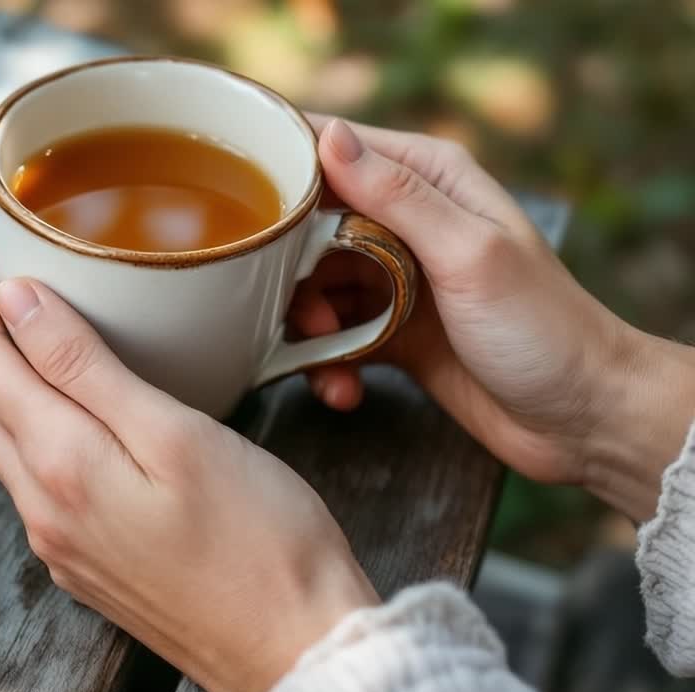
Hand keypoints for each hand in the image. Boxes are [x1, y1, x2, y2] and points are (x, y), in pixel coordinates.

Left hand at [0, 235, 376, 691]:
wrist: (298, 649)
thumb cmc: (262, 543)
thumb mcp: (175, 435)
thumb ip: (85, 369)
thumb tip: (14, 302)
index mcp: (59, 466)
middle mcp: (41, 508)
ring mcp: (59, 541)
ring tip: (23, 319)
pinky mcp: (85, 559)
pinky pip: (29, 474)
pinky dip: (26, 418)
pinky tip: (60, 402)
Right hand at [291, 116, 694, 520]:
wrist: (580, 418)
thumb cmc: (541, 328)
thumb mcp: (467, 253)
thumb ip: (397, 196)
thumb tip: (329, 136)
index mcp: (430, 181)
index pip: (336, 150)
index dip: (284, 174)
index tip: (247, 213)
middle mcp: (407, 223)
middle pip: (308, 227)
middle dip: (291, 272)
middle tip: (305, 313)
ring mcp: (395, 280)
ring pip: (311, 288)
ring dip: (305, 328)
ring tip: (327, 357)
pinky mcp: (389, 332)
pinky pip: (330, 339)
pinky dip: (326, 366)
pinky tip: (344, 389)